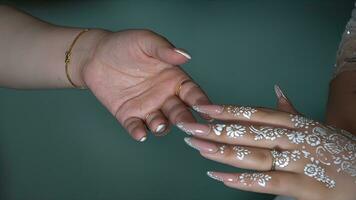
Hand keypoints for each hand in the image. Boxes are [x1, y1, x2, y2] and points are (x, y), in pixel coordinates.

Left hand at [78, 29, 210, 140]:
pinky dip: (138, 132)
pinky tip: (139, 133)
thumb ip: (164, 50)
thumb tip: (185, 56)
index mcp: (174, 79)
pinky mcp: (128, 116)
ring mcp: (147, 108)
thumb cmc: (124, 45)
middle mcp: (164, 96)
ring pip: (160, 123)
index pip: (192, 93)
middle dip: (185, 119)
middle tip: (187, 124)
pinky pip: (136, 127)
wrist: (95, 55)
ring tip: (158, 124)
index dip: (201, 101)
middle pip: (179, 111)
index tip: (207, 110)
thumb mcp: (146, 42)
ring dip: (162, 126)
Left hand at [177, 85, 355, 199]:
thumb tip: (277, 89)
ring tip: (198, 148)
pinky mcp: (307, 186)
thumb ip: (291, 111)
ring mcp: (301, 161)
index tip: (203, 108)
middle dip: (216, 130)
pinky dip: (243, 180)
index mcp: (296, 123)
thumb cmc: (339, 150)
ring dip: (223, 152)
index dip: (227, 111)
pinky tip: (220, 177)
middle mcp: (295, 138)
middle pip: (249, 132)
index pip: (255, 114)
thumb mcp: (316, 126)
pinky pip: (269, 181)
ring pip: (255, 154)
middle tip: (189, 127)